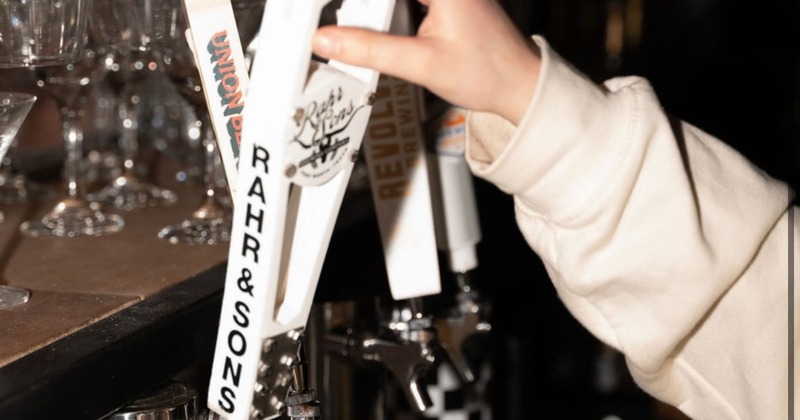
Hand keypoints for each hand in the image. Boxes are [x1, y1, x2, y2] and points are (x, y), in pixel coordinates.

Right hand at [312, 0, 540, 124]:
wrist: (520, 87)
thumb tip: (328, 40)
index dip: (355, 5)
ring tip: (348, 23)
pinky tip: (376, 26)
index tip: (327, 11)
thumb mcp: (422, 64)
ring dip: (374, 11)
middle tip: (334, 22)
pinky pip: (406, 1)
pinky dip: (387, 12)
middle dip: (363, 9)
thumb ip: (372, 50)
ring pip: (395, 0)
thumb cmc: (488, 73)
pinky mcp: (444, 1)